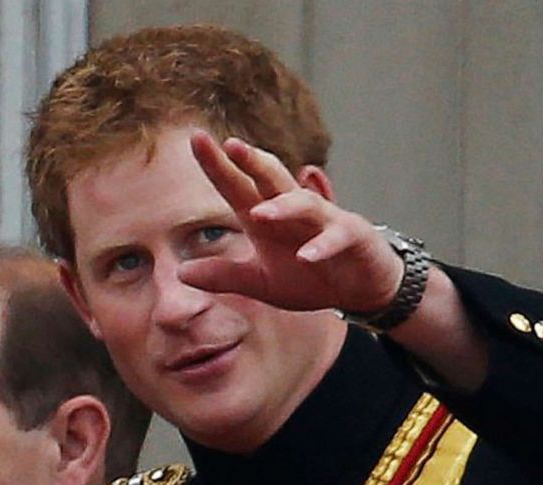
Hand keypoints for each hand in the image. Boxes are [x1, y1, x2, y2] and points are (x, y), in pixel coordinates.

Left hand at [178, 130, 405, 314]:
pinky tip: (307, 256)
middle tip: (231, 146)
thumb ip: (226, 276)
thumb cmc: (310, 278)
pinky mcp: (352, 237)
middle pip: (272, 179)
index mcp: (267, 218)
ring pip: (304, 204)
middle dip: (253, 162)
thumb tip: (180, 273)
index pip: (238, 186)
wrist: (361, 288)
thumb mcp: (262, 283)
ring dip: (284, 207)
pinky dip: (322, 246)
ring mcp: (325, 220)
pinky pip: (336, 237)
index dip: (218, 165)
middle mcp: (294, 212)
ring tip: (261, 214)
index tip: (196, 138)